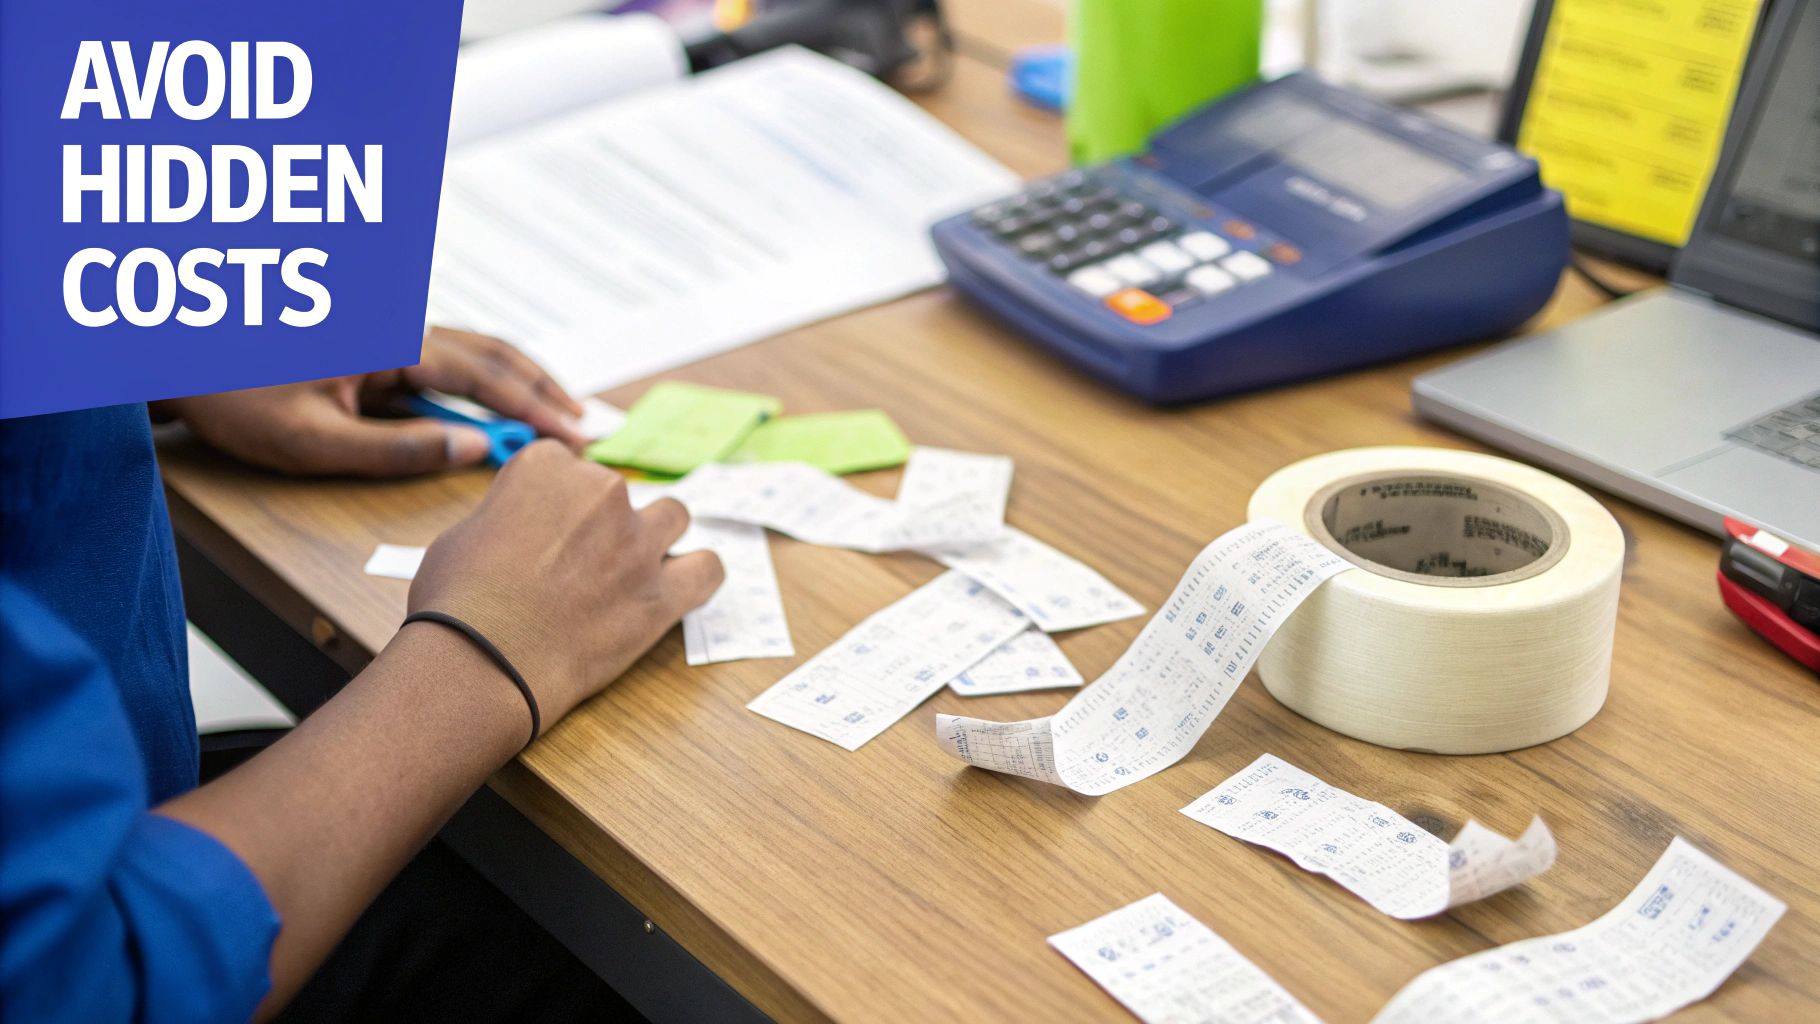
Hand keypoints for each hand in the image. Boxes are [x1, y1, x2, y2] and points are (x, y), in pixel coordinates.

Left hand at [156, 327, 586, 476]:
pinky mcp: (375, 344)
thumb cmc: (232, 395)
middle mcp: (397, 325)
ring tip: (559, 417)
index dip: (536, 409)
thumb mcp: (315, 440)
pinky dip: (484, 385)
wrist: (172, 355)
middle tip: (588, 428)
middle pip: (493, 353)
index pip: (484, 375)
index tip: (578, 437)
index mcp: (390, 340)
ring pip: (474, 353)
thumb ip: (400, 449)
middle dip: (544, 390)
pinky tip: (500, 412)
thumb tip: (476, 452)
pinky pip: (446, 362)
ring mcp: (387, 331)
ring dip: (519, 386)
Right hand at [405, 441, 724, 725]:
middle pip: (617, 492)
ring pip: (672, 517)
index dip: (554, 502)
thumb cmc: (459, 602)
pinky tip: (683, 585)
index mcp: (548, 467)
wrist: (484, 660)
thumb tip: (520, 534)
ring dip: (655, 537)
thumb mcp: (462, 535)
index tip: (543, 530)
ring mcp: (638, 542)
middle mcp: (602, 492)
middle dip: (600, 522)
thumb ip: (507, 518)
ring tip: (630, 569)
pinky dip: (699, 574)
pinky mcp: (662, 593)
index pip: (565, 465)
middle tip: (575, 563)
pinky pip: (707, 569)